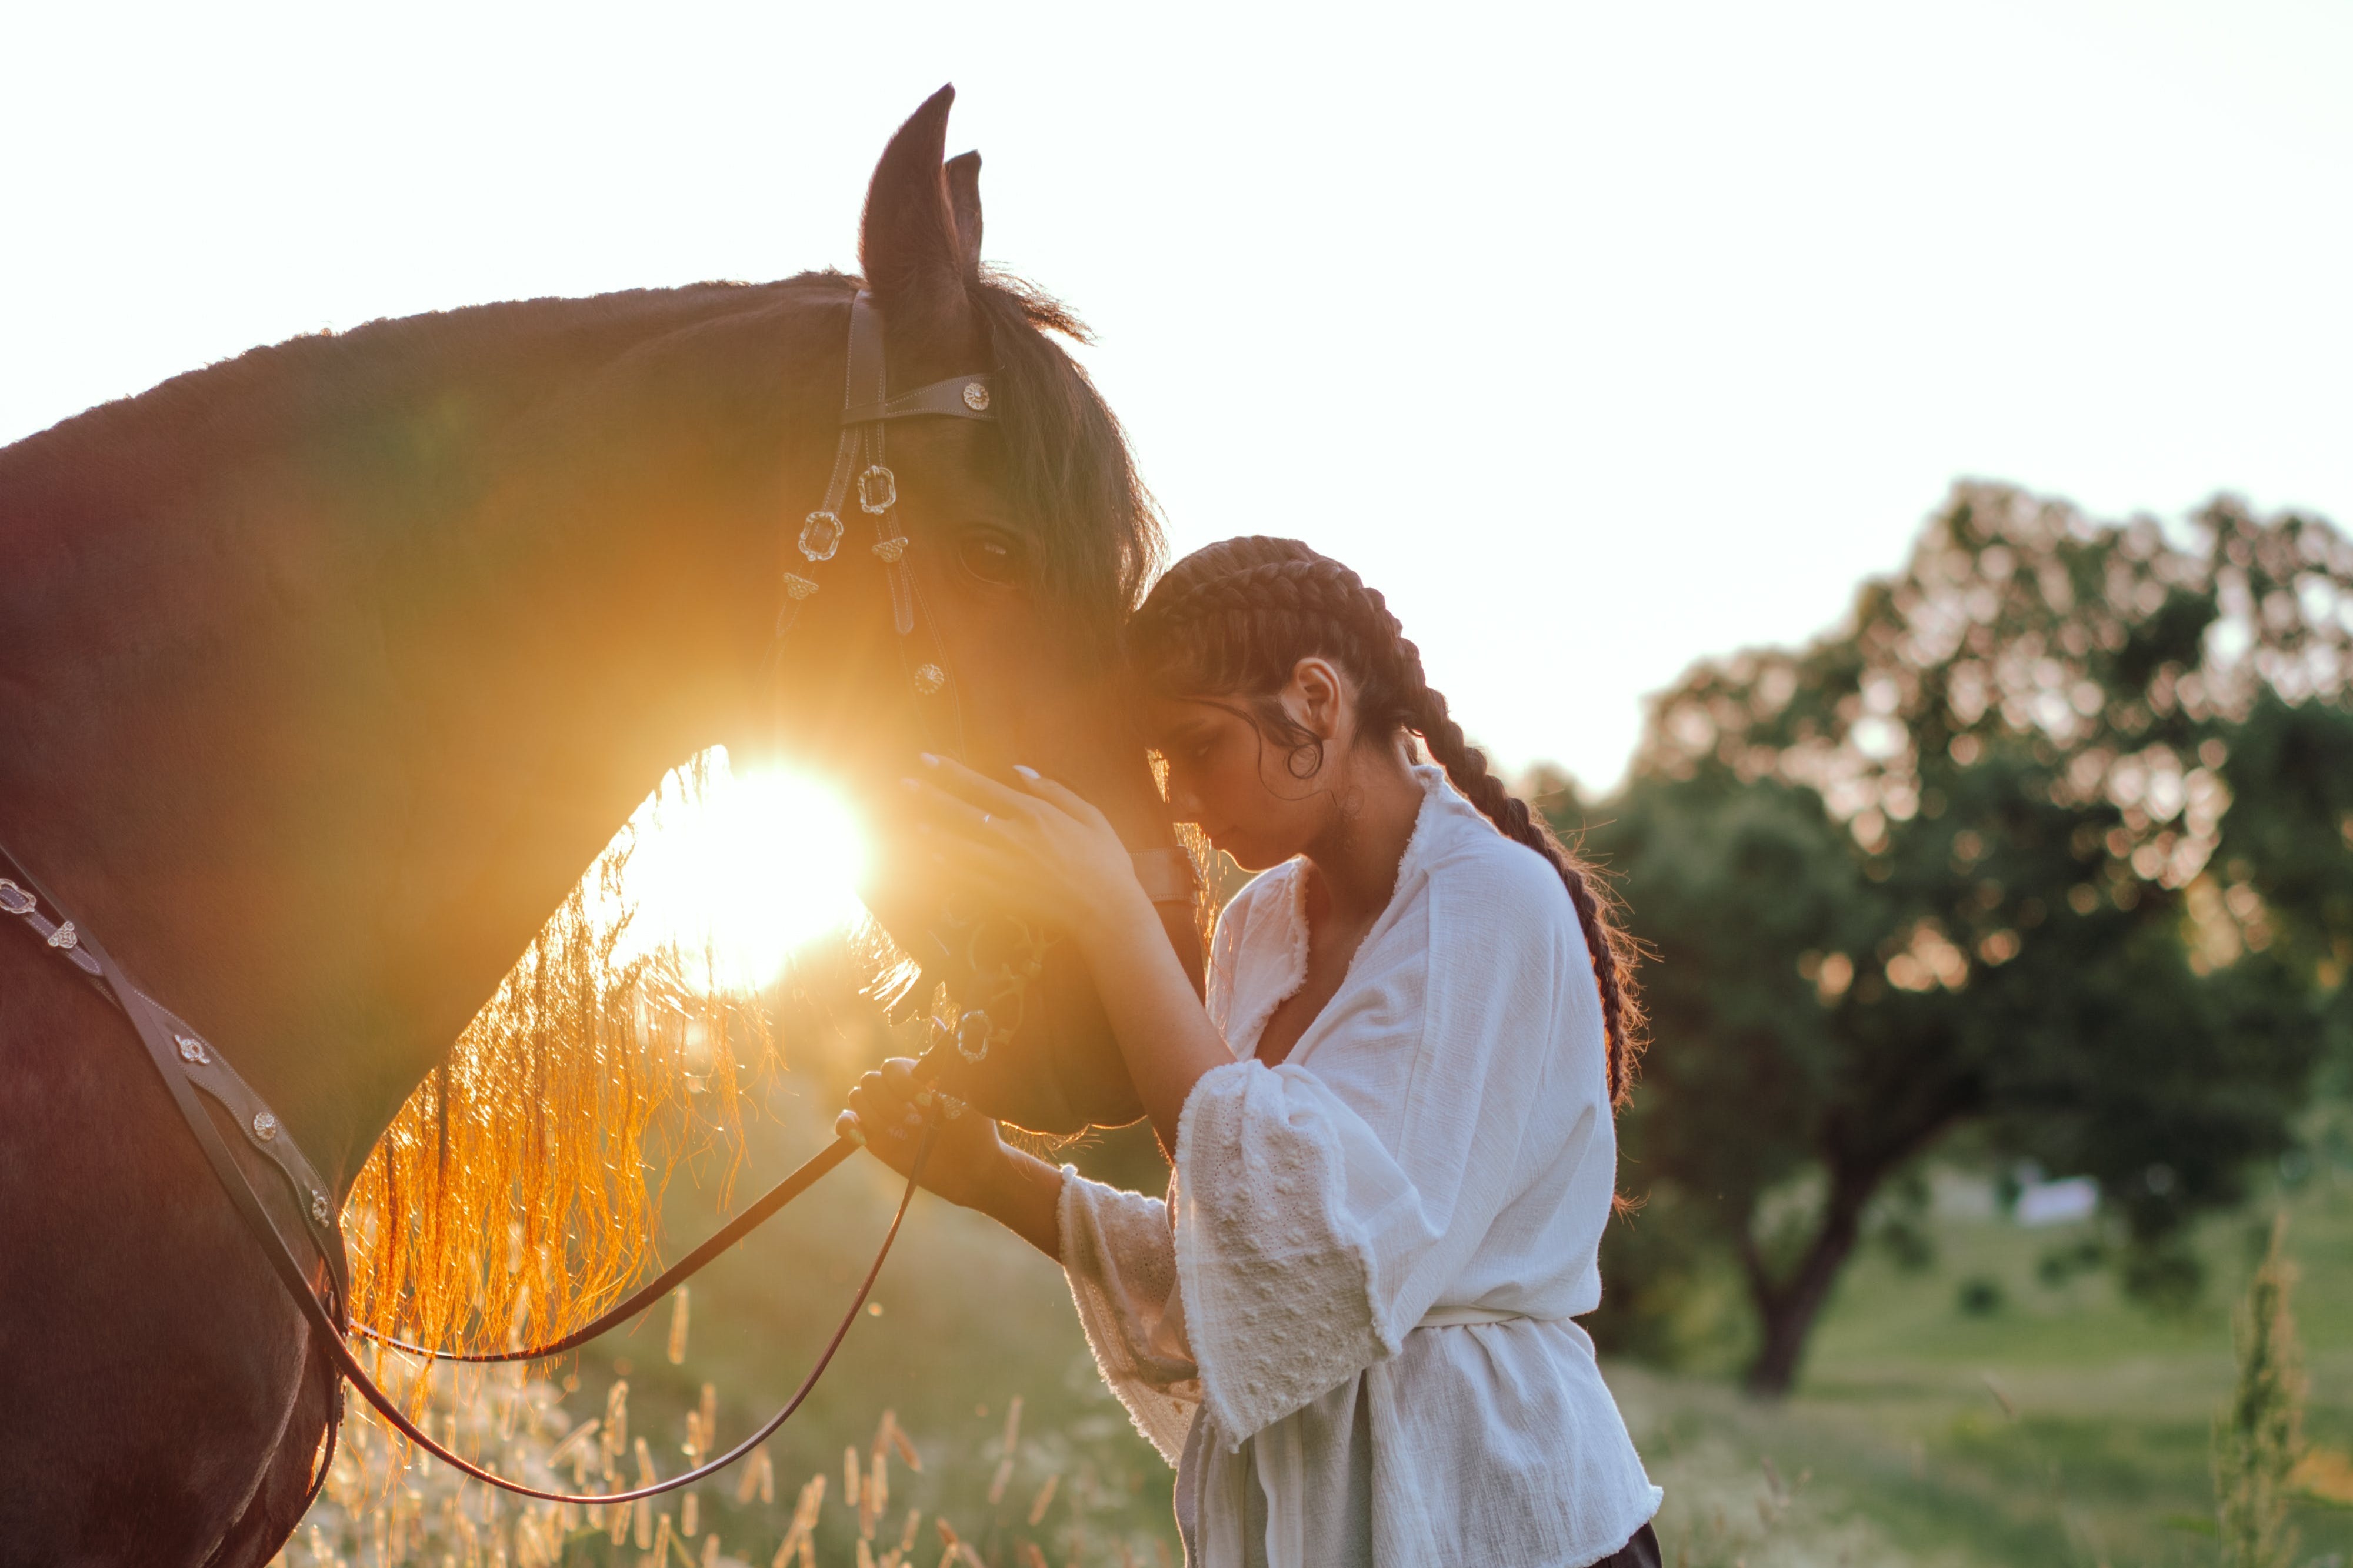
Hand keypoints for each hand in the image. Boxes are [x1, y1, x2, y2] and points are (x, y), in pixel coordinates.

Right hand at [839, 1057, 1008, 1211]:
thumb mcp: (966, 1095)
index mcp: (915, 1075)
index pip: (891, 1067)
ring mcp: (881, 1112)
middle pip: (870, 1081)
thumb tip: (937, 1023)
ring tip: (903, 1135)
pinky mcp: (871, 1136)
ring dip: (877, 1116)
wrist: (970, 1168)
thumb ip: (949, 1061)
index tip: (928, 1103)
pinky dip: (848, 1126)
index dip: (903, 1084)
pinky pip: (845, 1122)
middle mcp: (895, 1090)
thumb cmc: (972, 1129)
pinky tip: (864, 1137)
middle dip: (890, 1103)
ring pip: (857, 1099)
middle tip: (915, 1123)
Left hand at [900, 755, 1156, 941]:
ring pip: (956, 846)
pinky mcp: (1002, 894)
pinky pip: (965, 877)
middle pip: (960, 813)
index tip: (927, 760)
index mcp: (1034, 814)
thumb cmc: (1106, 861)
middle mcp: (1012, 838)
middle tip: (904, 785)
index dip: (951, 772)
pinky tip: (932, 858)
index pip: (982, 786)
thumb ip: (1053, 790)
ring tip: (912, 823)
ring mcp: (1003, 868)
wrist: (1108, 911)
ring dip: (931, 832)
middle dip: (930, 797)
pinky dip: (946, 866)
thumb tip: (1019, 771)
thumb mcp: (1090, 815)